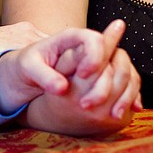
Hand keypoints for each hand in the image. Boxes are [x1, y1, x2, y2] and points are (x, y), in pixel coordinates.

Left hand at [0, 24, 116, 114]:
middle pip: (114, 58)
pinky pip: (124, 85)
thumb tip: (62, 89)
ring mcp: (100, 63)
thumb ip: (44, 75)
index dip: (93, 57)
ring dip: (122, 94)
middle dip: (107, 83)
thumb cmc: (26, 65)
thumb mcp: (28, 67)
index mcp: (72, 38)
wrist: (27, 74)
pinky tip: (121, 114)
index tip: (82, 75)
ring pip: (124, 72)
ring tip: (112, 115)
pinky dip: (127, 98)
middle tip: (87, 105)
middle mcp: (90, 48)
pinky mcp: (105, 78)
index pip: (94, 40)